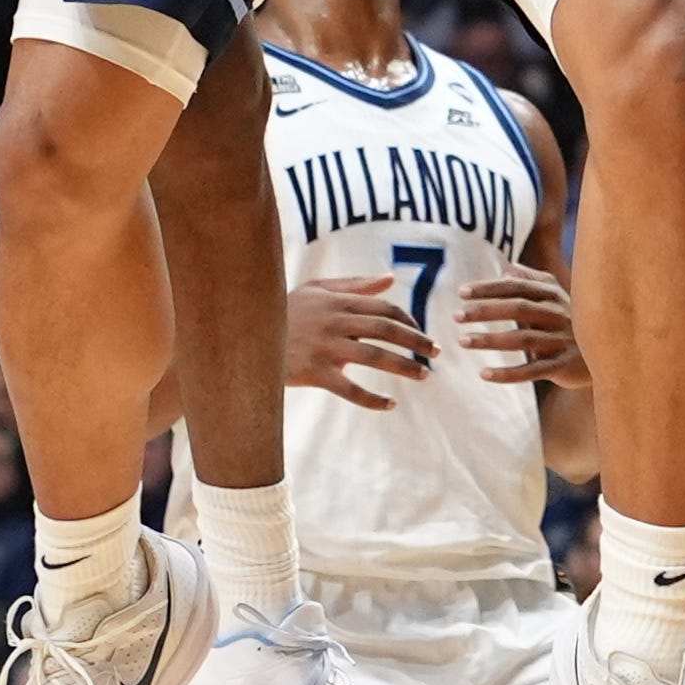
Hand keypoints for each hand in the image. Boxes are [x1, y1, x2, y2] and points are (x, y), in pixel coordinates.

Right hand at [284, 274, 435, 406]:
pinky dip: (373, 399)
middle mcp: (335, 322)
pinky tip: (390, 405)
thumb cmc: (285, 311)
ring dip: (405, 367)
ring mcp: (325, 348)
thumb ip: (354, 284)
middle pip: (387, 330)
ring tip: (424, 376)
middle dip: (417, 341)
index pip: (384, 309)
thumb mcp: (317, 290)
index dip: (409, 321)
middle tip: (437, 353)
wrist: (246, 335)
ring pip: (375, 357)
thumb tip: (390, 278)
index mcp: (338, 301)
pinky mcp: (315, 373)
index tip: (423, 334)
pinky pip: (350, 389)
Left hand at [451, 262, 585, 388]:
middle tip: (456, 315)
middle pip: (518, 308)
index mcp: (554, 295)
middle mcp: (560, 314)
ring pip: (523, 339)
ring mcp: (563, 341)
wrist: (608, 355)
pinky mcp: (564, 366)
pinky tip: (484, 374)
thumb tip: (508, 267)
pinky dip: (508, 373)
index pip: (517, 287)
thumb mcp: (558, 299)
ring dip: (490, 340)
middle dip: (485, 310)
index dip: (489, 288)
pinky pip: (533, 371)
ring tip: (463, 341)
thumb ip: (534, 282)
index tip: (461, 293)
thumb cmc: (573, 324)